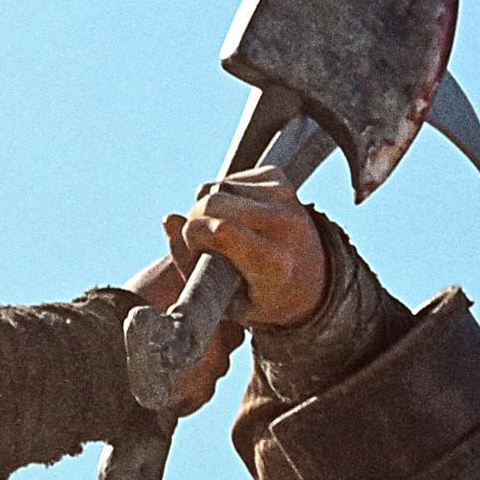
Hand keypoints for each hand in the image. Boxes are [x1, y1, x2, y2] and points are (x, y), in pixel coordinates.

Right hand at [121, 168, 328, 416]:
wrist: (311, 281)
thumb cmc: (262, 297)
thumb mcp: (226, 301)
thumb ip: (192, 266)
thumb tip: (168, 219)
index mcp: (276, 263)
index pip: (221, 230)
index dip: (195, 236)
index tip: (195, 251)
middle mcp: (285, 225)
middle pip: (213, 202)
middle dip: (195, 219)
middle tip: (201, 244)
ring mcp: (285, 198)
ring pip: (217, 187)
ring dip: (208, 208)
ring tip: (221, 234)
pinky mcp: (279, 179)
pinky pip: (229, 179)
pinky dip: (222, 197)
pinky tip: (235, 219)